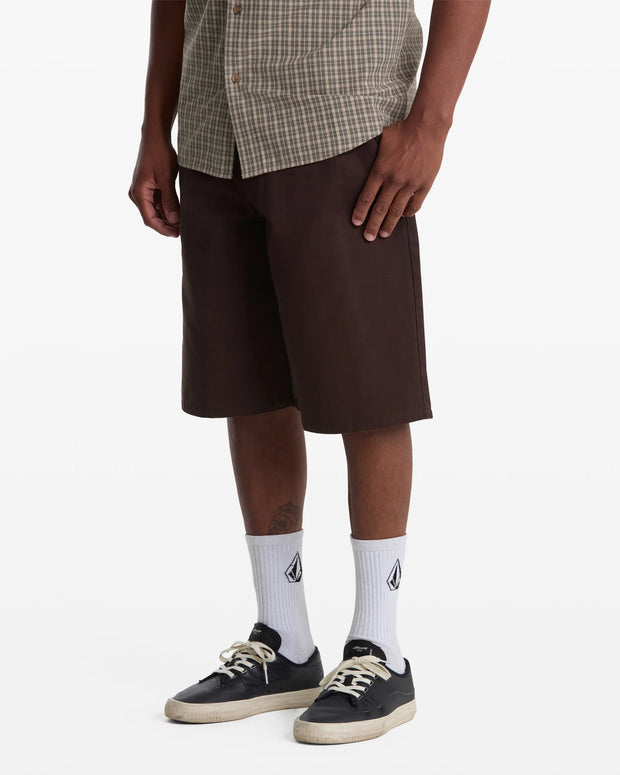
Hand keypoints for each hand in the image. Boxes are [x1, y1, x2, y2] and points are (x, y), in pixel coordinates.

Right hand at [128, 133, 179, 237]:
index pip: (150, 219)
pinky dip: (165, 208)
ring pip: (154, 211)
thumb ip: (170, 200)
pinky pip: (155, 203)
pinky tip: (177, 211)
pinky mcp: (147, 187)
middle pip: (151, 217)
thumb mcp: (166, 178)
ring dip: (167, 217)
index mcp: (139, 193)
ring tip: (182, 222)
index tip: (177, 234)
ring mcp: (141, 190)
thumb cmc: (159, 153)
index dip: (163, 229)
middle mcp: (137, 194)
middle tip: (183, 230)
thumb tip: (174, 220)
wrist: (155, 136)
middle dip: (166, 225)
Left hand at [351, 119, 447, 240]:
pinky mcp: (424, 184)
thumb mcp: (381, 140)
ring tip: (383, 234)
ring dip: (389, 224)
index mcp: (381, 170)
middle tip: (368, 237)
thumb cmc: (403, 130)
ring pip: (397, 210)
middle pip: (380, 208)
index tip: (356, 222)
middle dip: (373, 225)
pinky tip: (403, 217)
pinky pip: (415, 204)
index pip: (367, 197)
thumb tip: (360, 159)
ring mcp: (410, 184)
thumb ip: (372, 154)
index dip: (360, 212)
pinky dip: (408, 212)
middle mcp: (394, 180)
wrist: (427, 127)